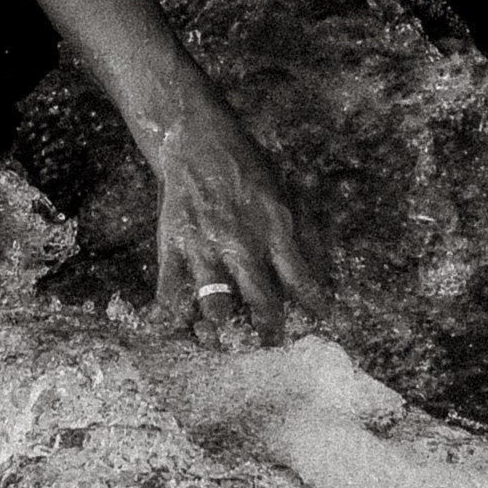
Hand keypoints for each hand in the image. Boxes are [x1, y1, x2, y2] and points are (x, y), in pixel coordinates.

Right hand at [151, 85, 330, 345]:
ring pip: (215, 305)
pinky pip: (170, 292)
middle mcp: (242, 242)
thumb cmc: (244, 170)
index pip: (301, 280)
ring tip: (220, 338)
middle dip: (268, 331)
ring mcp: (205, 246)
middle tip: (268, 343)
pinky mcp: (173, 245)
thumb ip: (291, 235)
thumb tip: (306, 272)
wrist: (198, 143)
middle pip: (261, 302)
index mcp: (275, 229)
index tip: (317, 321)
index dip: (312, 306)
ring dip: (220, 327)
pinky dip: (174, 313)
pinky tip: (179, 321)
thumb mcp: (280, 196)